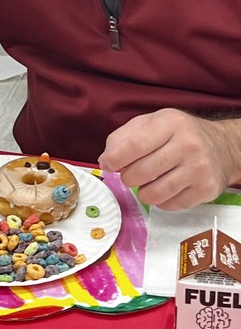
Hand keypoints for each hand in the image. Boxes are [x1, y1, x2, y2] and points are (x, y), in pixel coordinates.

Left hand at [98, 108, 240, 209]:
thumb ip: (122, 137)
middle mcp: (188, 145)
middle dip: (128, 177)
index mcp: (170, 123)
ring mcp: (199, 168)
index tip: (108, 165)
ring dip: (143, 192)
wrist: (222, 146)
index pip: (135, 145)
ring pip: (154, 194)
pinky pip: (169, 205)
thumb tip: (105, 161)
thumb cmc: (179, 134)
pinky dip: (160, 200)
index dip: (115, 159)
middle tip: (131, 173)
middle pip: (141, 172)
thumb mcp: (151, 123)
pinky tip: (165, 187)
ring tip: (147, 182)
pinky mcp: (206, 189)